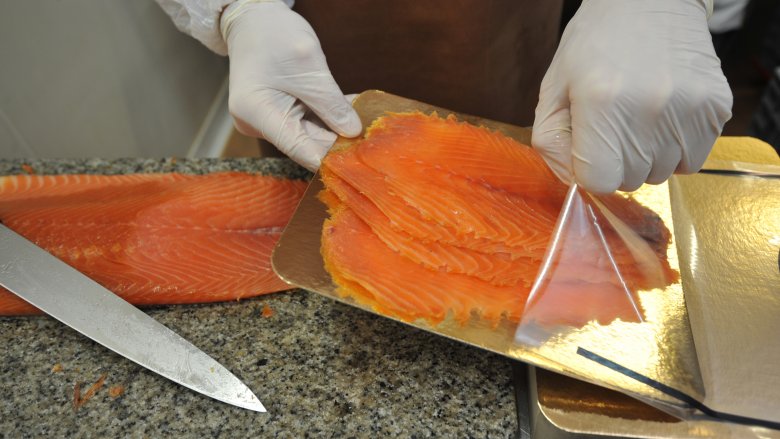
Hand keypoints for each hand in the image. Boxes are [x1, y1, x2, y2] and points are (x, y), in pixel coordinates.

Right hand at [221, 0, 361, 170]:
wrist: (253, 20)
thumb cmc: (274, 35)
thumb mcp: (308, 67)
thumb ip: (331, 103)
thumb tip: (353, 132)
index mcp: (257, 113)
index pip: (299, 149)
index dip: (330, 159)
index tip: (359, 162)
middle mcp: (258, 123)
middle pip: (305, 144)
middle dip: (337, 141)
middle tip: (372, 140)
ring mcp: (268, 120)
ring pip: (309, 133)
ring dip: (336, 128)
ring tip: (366, 122)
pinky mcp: (278, 114)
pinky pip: (307, 121)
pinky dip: (328, 116)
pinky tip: (351, 111)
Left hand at [532, 0, 731, 192]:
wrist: (650, 0)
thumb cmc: (594, 45)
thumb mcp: (553, 88)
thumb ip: (552, 143)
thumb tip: (576, 182)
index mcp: (601, 102)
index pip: (598, 181)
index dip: (589, 170)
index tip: (590, 147)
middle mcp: (649, 108)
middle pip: (630, 181)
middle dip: (617, 162)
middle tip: (615, 124)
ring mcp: (688, 108)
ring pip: (662, 174)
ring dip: (647, 156)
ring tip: (639, 116)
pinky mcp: (717, 107)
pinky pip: (692, 160)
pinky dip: (676, 148)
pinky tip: (664, 116)